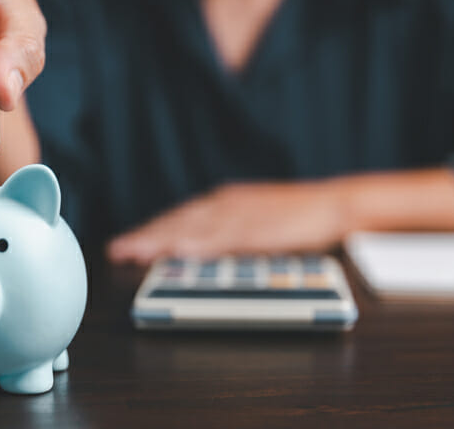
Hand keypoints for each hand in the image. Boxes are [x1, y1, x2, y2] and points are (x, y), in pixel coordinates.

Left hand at [107, 181, 350, 263]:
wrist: (336, 203)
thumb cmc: (297, 215)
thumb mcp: (255, 218)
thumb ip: (228, 231)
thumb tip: (198, 248)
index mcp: (225, 202)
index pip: (179, 217)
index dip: (151, 230)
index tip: (126, 243)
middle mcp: (227, 204)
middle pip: (178, 221)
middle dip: (146, 236)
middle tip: (117, 250)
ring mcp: (243, 215)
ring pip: (194, 228)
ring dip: (163, 239)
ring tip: (136, 252)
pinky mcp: (260, 228)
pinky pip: (225, 238)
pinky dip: (201, 245)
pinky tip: (181, 252)